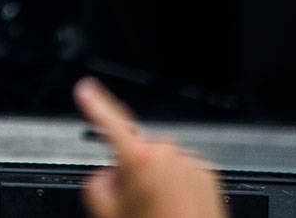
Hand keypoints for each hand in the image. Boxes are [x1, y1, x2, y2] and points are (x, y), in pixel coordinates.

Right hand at [74, 78, 225, 217]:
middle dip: (134, 167)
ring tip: (161, 209)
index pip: (110, 120)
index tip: (86, 89)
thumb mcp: (104, 211)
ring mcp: (190, 163)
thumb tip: (108, 174)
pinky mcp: (209, 175)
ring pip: (163, 160)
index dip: (94, 103)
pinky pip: (184, 170)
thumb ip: (97, 181)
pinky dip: (178, 183)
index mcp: (138, 158)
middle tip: (134, 198)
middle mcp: (166, 155)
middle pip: (139, 148)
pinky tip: (177, 208)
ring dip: (158, 176)